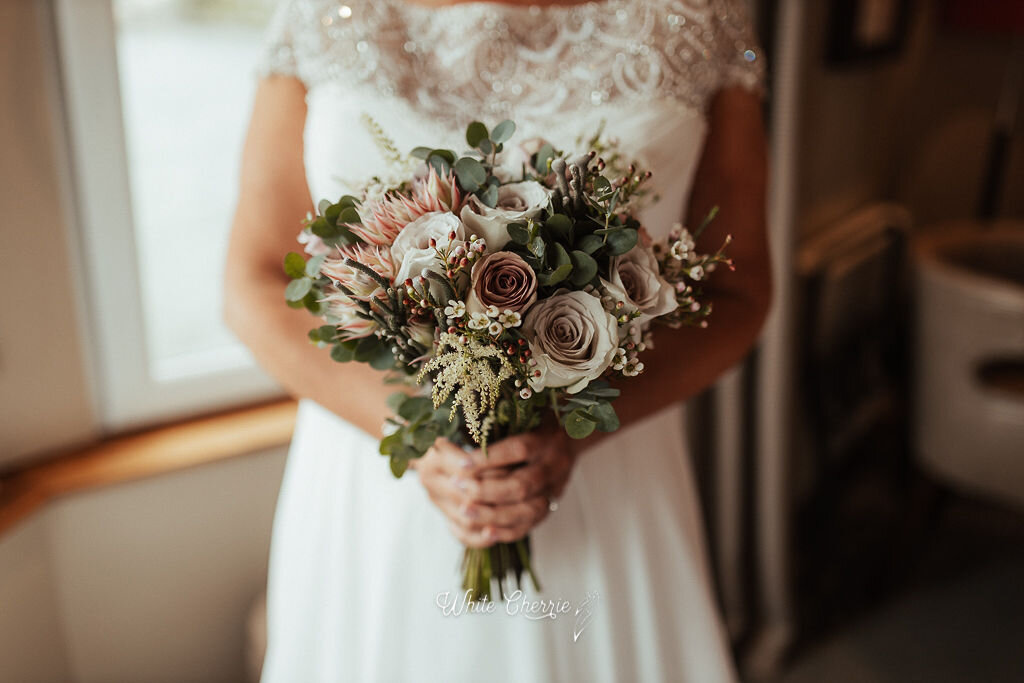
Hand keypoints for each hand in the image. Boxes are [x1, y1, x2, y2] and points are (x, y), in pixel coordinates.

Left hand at [411, 430, 576, 547]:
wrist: (572, 437)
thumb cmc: (538, 419)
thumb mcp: (526, 411)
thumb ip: (500, 419)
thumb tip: (456, 425)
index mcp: (547, 439)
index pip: (518, 450)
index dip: (489, 458)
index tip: (460, 463)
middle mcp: (553, 466)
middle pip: (522, 485)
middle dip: (486, 490)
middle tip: (457, 486)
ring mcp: (554, 490)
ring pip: (526, 511)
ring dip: (493, 514)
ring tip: (464, 511)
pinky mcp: (549, 508)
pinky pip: (528, 526)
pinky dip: (505, 532)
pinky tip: (483, 532)